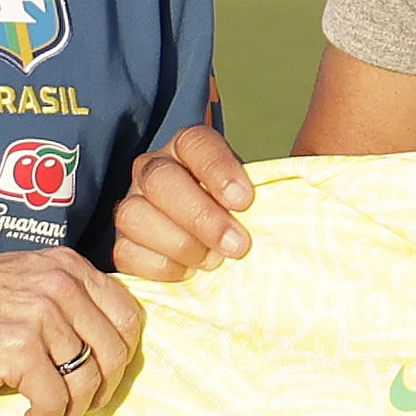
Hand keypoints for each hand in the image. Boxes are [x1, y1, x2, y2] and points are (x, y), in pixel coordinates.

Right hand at [0, 246, 140, 415]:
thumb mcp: (23, 279)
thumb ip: (65, 296)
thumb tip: (105, 338)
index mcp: (67, 266)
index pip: (126, 313)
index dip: (123, 352)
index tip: (104, 373)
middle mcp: (60, 285)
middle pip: (113, 350)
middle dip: (104, 387)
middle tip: (82, 405)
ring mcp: (41, 315)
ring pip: (86, 379)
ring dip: (74, 410)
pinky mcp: (20, 349)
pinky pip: (55, 399)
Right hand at [113, 124, 255, 280]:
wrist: (218, 248)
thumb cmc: (241, 218)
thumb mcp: (255, 197)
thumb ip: (267, 189)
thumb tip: (292, 197)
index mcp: (188, 148)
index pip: (196, 143)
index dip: (218, 170)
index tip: (245, 201)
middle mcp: (154, 169)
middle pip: (161, 180)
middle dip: (201, 217)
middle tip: (237, 246)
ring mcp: (133, 204)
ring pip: (136, 216)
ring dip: (181, 244)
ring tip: (213, 261)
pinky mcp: (123, 242)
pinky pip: (126, 252)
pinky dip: (161, 267)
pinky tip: (189, 272)